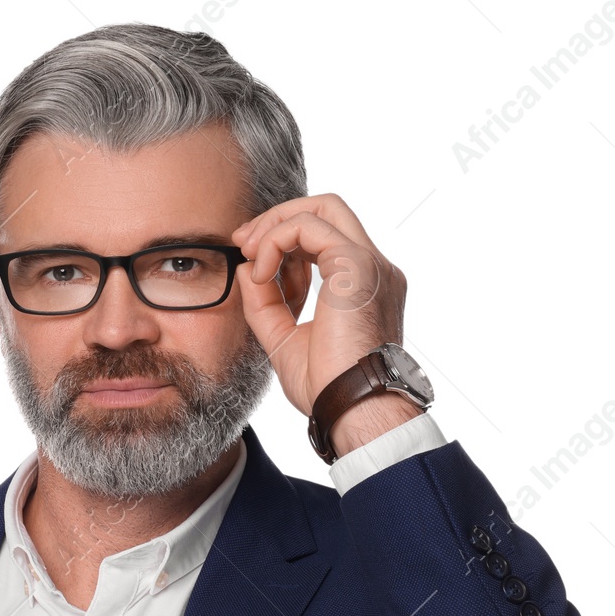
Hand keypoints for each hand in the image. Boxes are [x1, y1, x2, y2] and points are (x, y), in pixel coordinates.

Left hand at [232, 193, 416, 453]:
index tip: (250, 257)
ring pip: (321, 207)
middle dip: (278, 218)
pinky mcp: (355, 263)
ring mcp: (368, 263)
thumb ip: (266, 304)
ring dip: (274, 225)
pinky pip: (308, 226)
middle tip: (242, 241)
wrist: (353, 407)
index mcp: (361, 285)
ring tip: (248, 253)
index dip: (283, 239)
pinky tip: (261, 272)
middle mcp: (372, 268)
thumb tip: (245, 270)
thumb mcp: (285, 340)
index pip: (324, 238)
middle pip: (326, 209)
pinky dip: (276, 240)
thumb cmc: (328, 387)